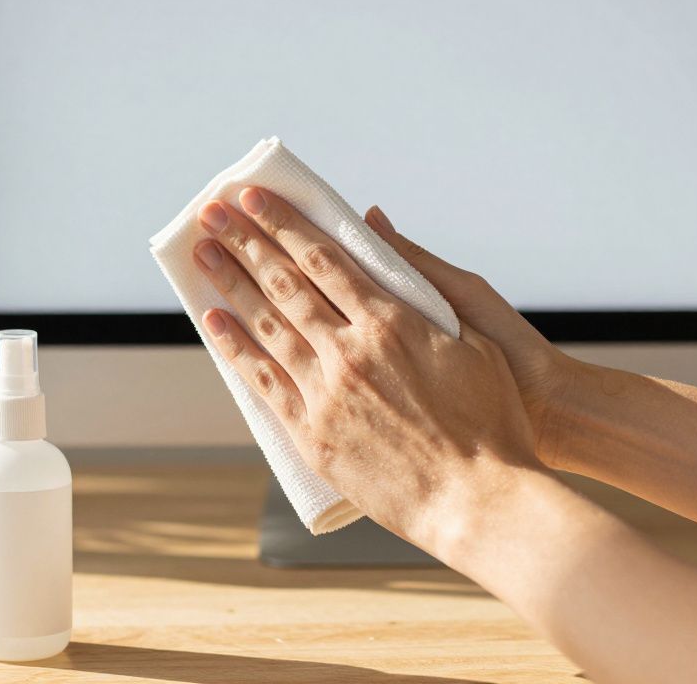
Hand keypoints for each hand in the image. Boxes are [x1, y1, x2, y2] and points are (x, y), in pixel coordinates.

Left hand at [192, 187, 545, 550]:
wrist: (478, 499)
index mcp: (391, 322)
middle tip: (212, 213)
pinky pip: (265, 384)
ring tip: (205, 254)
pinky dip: (236, 350)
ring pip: (267, 327)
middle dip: (246, 242)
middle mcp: (351, 352)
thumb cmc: (491, 419)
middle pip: (284, 284)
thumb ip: (420, 276)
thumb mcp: (472, 336)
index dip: (284, 224)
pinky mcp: (315, 436)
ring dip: (231, 285)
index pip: (322, 258)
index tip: (254, 198)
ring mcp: (328, 395)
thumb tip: (377, 224)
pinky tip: (215, 322)